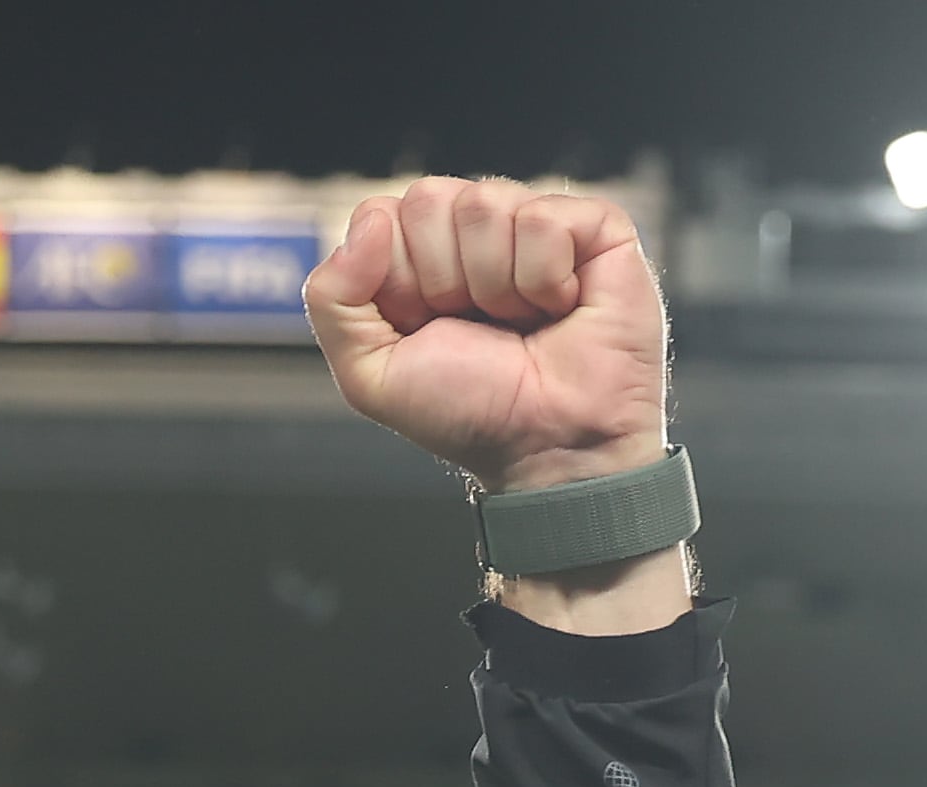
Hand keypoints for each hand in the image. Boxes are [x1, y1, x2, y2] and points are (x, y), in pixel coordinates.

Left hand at [305, 180, 667, 494]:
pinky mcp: (593, 227)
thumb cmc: (471, 414)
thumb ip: (333, 298)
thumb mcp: (369, 374)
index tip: (427, 326)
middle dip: (443, 279)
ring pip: (485, 203)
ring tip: (521, 322)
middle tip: (478, 326)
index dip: (397, 278)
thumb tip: (370, 221)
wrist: (547, 448)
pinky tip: (559, 309)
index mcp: (421, 256)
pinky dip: (545, 279)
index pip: (382, 213)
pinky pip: (544, 218)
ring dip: (496, 285)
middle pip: (429, 199)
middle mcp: (475, 232)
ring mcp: (534, 223)